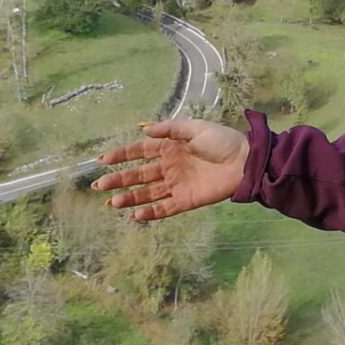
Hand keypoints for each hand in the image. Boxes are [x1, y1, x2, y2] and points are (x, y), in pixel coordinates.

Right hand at [92, 119, 247, 220]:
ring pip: (147, 193)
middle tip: (99, 185)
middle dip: (118, 179)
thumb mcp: (196, 128)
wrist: (245, 162)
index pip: (140, 151)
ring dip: (130, 198)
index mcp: (171, 147)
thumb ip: (170, 129)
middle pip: (139, 174)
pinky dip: (150, 213)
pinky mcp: (186, 201)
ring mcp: (177, 184)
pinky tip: (135, 215)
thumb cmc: (222, 141)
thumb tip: (144, 129)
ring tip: (112, 203)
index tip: (102, 159)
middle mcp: (170, 166)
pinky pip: (164, 208)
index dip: (121, 154)